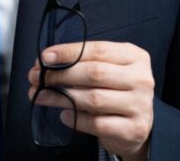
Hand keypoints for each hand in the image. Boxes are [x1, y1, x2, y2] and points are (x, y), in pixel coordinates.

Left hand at [27, 40, 153, 160]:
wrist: (138, 125)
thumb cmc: (117, 91)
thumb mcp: (108, 69)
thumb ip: (84, 63)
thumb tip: (47, 62)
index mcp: (134, 57)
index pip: (97, 50)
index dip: (68, 52)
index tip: (45, 57)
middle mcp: (141, 79)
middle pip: (94, 73)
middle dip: (61, 75)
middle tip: (38, 78)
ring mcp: (140, 105)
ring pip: (93, 99)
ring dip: (61, 97)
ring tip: (42, 96)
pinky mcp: (133, 129)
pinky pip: (97, 123)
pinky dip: (76, 119)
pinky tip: (64, 115)